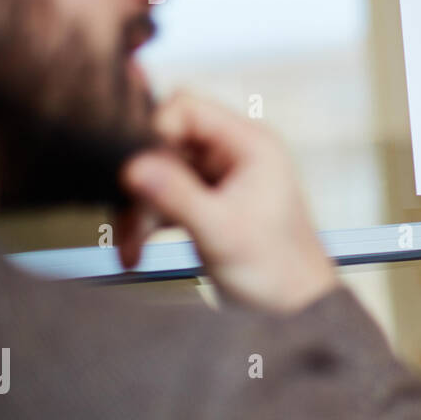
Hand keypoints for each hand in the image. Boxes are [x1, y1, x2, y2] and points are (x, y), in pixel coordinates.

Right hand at [117, 92, 337, 313]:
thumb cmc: (274, 271)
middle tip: (127, 218)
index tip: (132, 169)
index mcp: (250, 144)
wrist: (293, 312)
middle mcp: (235, 153)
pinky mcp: (207, 202)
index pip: (188, 107)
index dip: (154, 131)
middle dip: (141, 182)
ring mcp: (220, 177)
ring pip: (159, 173)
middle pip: (166, 142)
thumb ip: (176, 195)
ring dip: (139, 209)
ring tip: (130, 250)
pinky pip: (163, 197)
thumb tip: (131, 165)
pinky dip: (147, 222)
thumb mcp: (220, 231)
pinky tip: (135, 253)